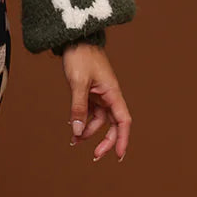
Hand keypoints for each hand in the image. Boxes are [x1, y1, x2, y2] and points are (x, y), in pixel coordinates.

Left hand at [60, 43, 130, 161]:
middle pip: (113, 124)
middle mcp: (110, 95)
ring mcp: (100, 94)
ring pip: (99, 119)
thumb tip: (78, 131)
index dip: (123, 139)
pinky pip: (89, 111)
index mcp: (113, 93)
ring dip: (88, 131)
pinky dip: (82, 120)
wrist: (74, 39)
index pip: (123, 122)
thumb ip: (78, 108)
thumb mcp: (78, 83)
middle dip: (105, 141)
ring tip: (73, 140)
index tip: (118, 155)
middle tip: (95, 156)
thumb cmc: (80, 57)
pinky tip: (73, 128)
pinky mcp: (90, 92)